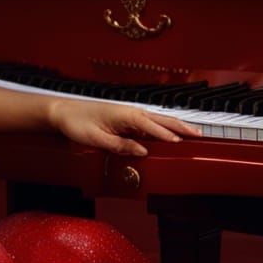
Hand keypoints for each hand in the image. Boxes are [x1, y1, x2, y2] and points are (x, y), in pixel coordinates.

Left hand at [49, 98, 199, 156]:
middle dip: (181, 127)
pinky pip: (148, 123)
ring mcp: (128, 114)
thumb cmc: (77, 123)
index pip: (152, 126)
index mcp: (125, 115)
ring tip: (191, 134)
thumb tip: (142, 151)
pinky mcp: (125, 118)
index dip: (167, 135)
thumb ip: (120, 145)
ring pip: (157, 120)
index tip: (181, 143)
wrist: (63, 113)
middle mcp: (130, 112)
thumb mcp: (97, 139)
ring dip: (174, 126)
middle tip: (199, 135)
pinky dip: (162, 128)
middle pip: (161, 120)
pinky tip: (168, 134)